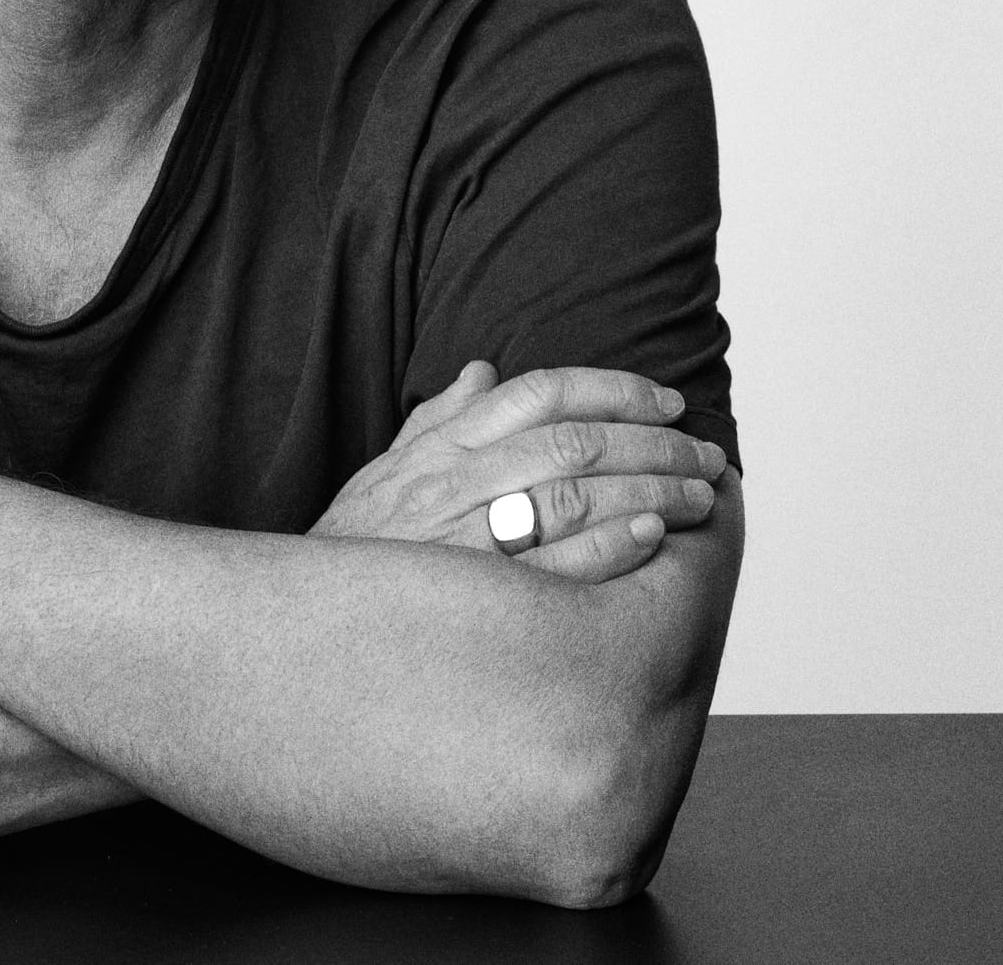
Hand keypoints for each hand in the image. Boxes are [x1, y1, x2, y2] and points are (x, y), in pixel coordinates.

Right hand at [310, 363, 726, 583]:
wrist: (298, 632)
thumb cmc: (352, 552)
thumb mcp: (383, 473)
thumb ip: (437, 421)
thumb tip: (483, 371)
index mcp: (441, 447)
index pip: (539, 392)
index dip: (613, 390)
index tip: (667, 403)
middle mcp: (454, 483)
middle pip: (573, 441)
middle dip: (653, 444)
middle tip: (704, 457)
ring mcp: (463, 540)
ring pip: (574, 496)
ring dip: (649, 490)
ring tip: (698, 498)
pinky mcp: (477, 601)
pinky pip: (554, 566)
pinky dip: (608, 546)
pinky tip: (650, 537)